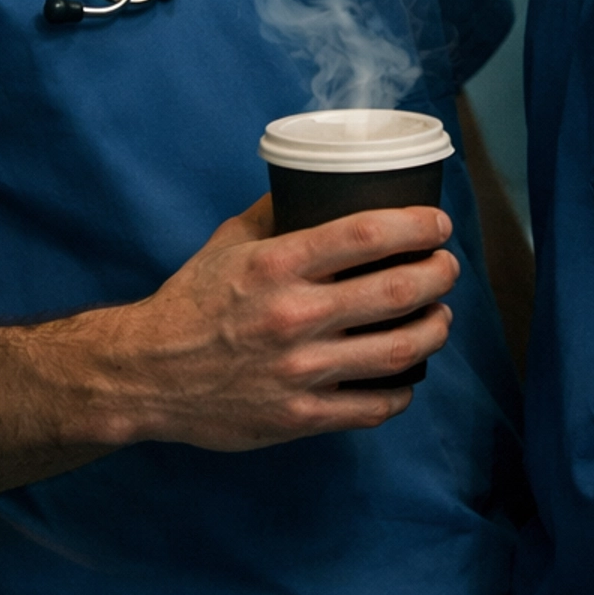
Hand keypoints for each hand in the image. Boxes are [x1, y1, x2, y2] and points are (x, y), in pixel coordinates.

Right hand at [73, 196, 458, 452]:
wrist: (146, 374)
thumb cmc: (190, 303)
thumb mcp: (227, 243)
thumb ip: (273, 212)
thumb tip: (313, 179)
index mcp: (278, 265)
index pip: (367, 234)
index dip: (416, 225)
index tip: (438, 225)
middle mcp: (294, 315)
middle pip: (398, 290)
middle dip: (440, 274)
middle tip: (447, 268)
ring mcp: (300, 370)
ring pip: (399, 350)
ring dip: (434, 329)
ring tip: (441, 316)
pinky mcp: (300, 415)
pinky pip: (373, 406)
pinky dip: (402, 390)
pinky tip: (408, 375)